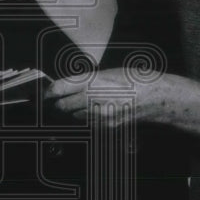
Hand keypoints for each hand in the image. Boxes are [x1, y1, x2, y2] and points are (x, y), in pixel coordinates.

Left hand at [45, 69, 172, 125]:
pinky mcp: (105, 126)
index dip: (50, 92)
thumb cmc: (132, 80)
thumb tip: (66, 86)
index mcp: (91, 83)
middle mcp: (93, 100)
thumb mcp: (105, 73)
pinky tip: (93, 110)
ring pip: (74, 116)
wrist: (152, 97)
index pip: (59, 89)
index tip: (46, 92)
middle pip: (63, 106)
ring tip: (80, 103)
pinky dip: (86, 118)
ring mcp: (99, 115)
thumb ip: (84, 81)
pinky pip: (88, 123)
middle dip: (59, 103)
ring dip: (73, 111)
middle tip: (57, 99)